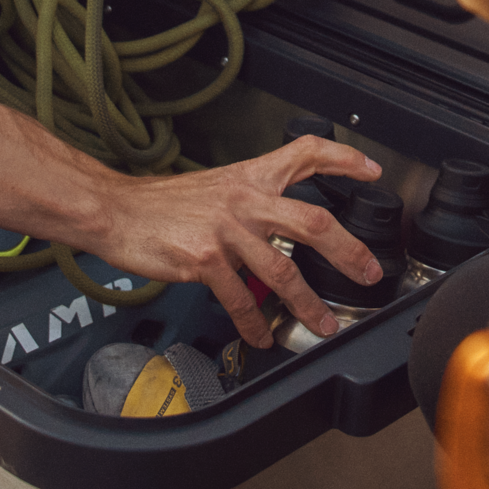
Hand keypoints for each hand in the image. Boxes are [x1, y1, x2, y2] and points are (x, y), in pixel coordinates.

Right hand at [92, 138, 386, 347]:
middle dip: (347, 252)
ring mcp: (226, 230)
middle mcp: (244, 199)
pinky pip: (241, 298)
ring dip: (307, 303)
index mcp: (250, 177)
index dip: (343, 158)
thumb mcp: (216, 186)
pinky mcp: (204, 260)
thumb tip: (283, 228)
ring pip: (282, 271)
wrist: (117, 211)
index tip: (372, 170)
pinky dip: (255, 322)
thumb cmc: (163, 204)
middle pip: (312, 221)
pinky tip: (262, 335)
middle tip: (369, 272)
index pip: (305, 153)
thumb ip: (252, 201)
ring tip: (323, 322)